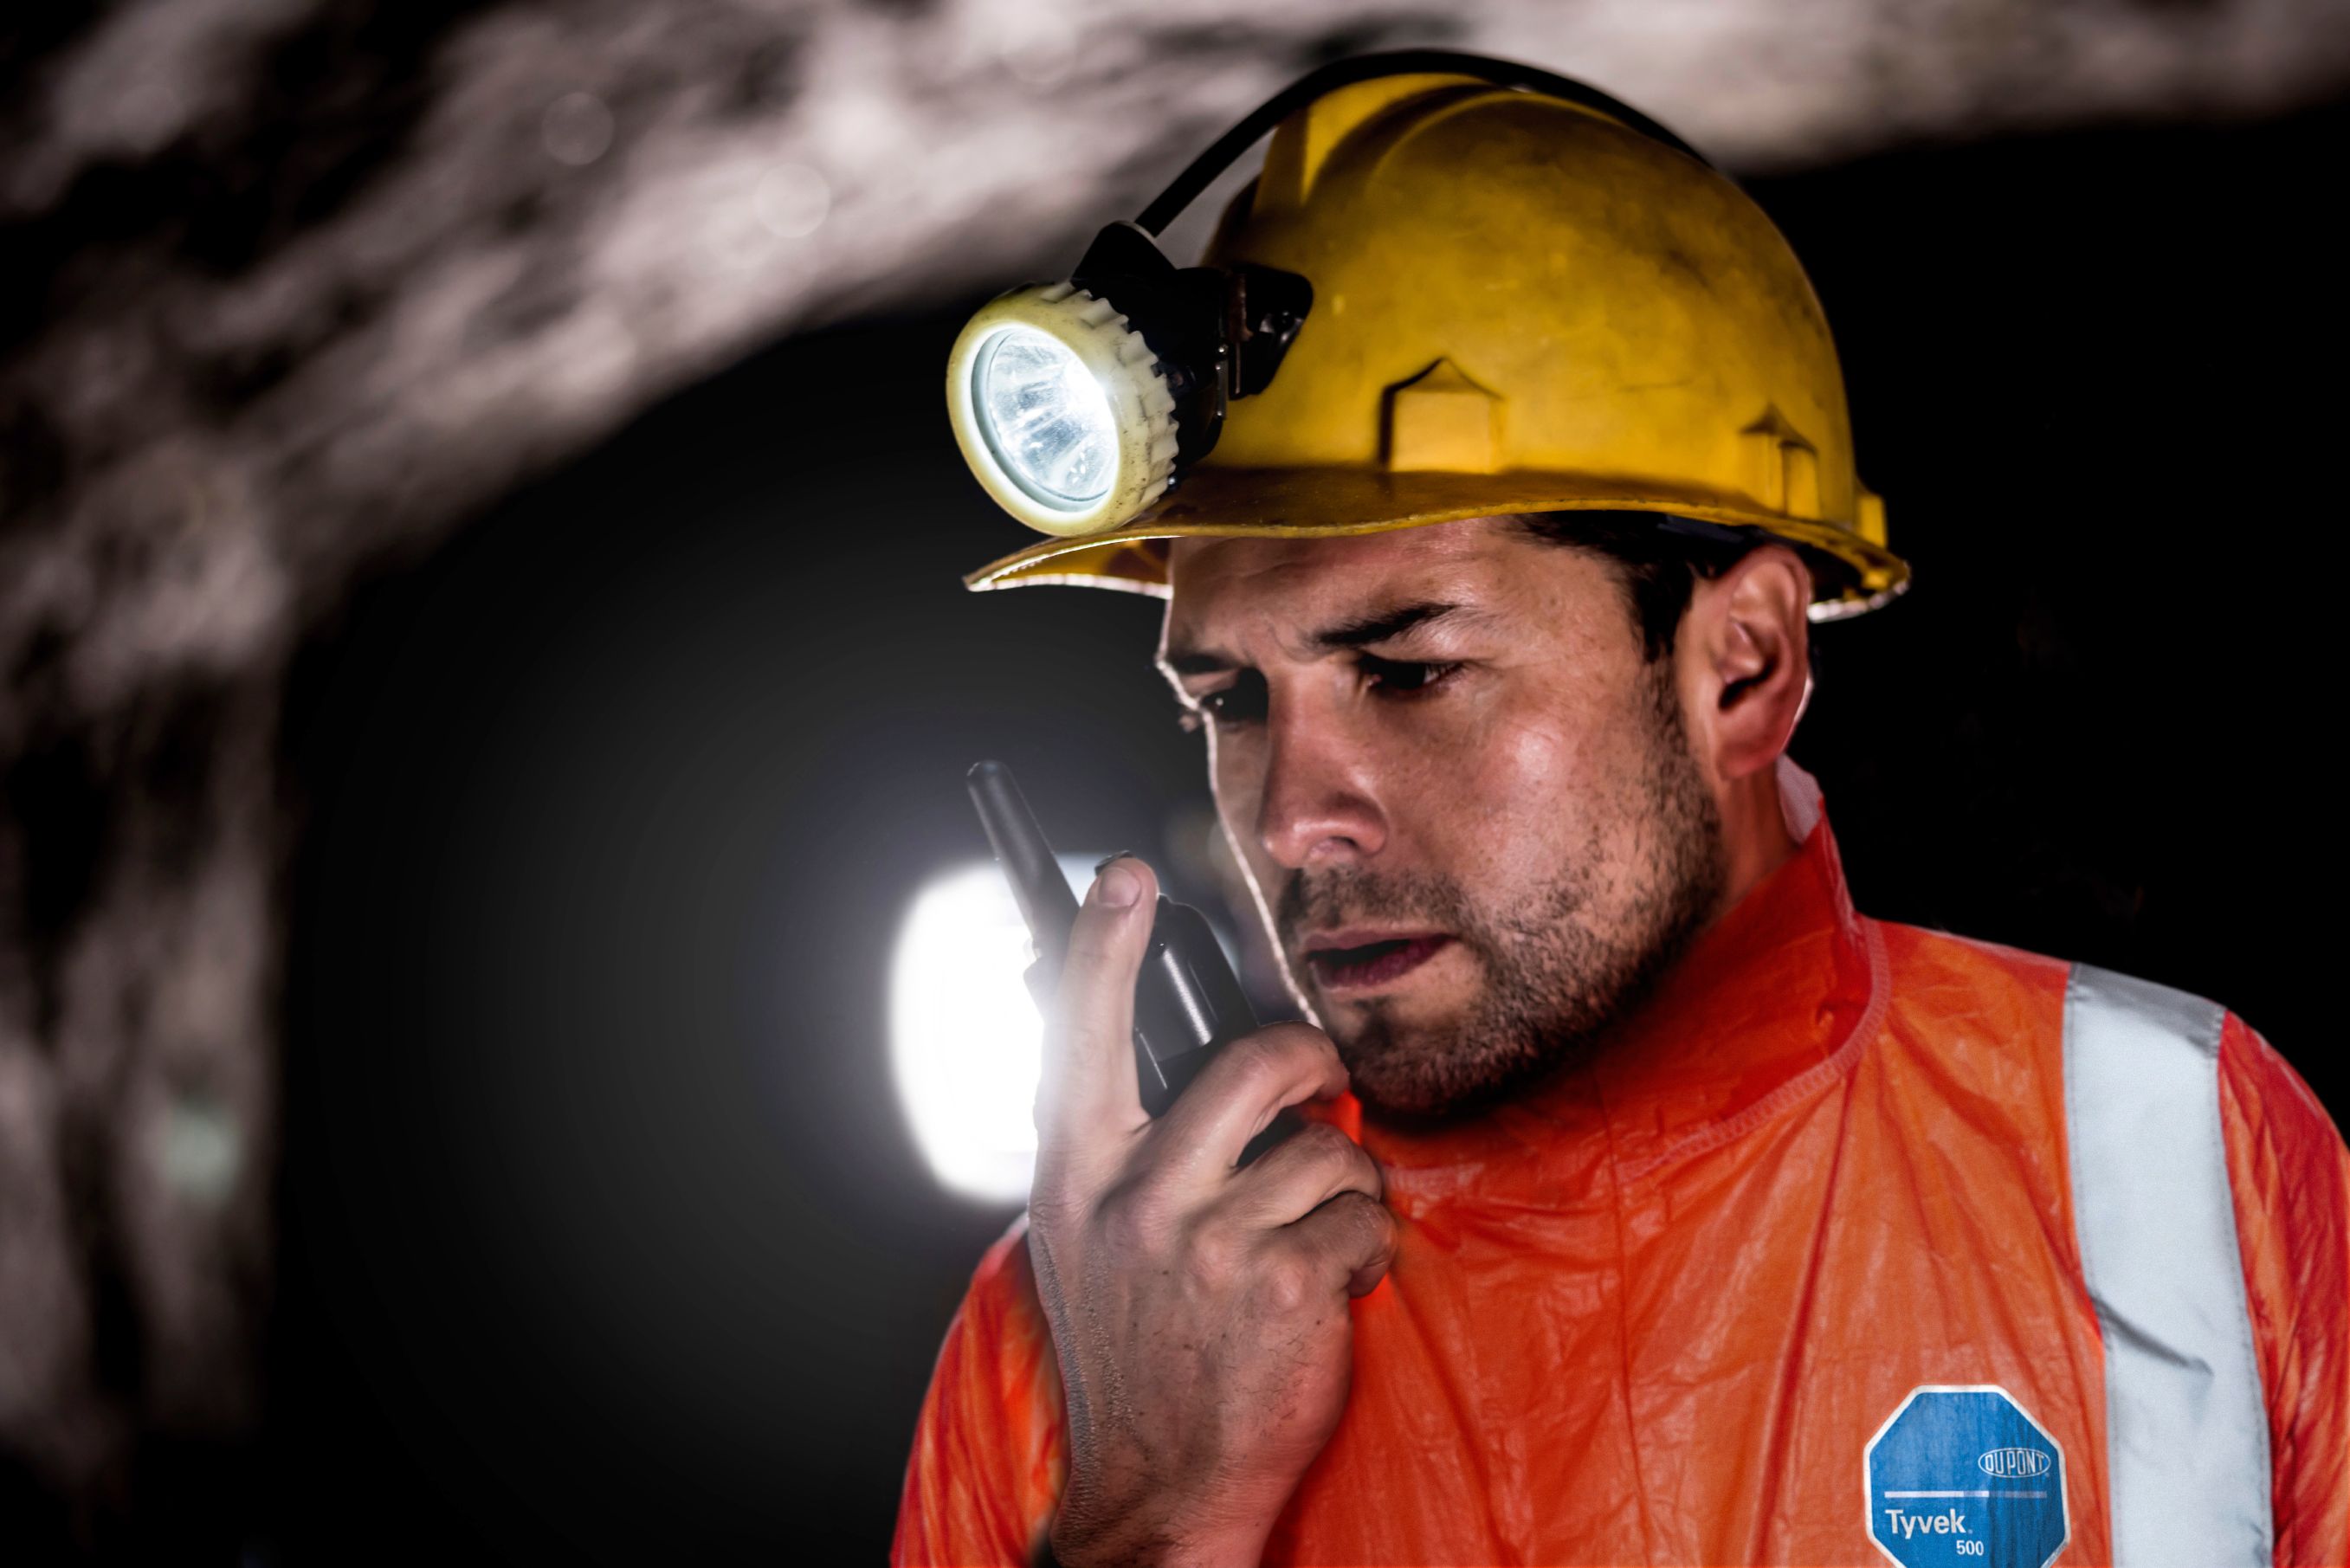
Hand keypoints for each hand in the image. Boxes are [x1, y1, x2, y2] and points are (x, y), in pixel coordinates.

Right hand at [1027, 856, 1397, 1567]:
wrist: (1160, 1486)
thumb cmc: (1133, 1353)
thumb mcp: (1085, 1240)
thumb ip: (1123, 1152)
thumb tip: (1177, 1068)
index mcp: (1075, 1176)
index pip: (1082, 1034)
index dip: (1105, 945)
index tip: (1122, 874)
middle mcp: (1136, 1200)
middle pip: (1252, 1064)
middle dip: (1312, 1060)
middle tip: (1324, 1081)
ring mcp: (1211, 1244)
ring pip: (1326, 1149)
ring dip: (1341, 1189)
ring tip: (1308, 1241)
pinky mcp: (1285, 1288)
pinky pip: (1363, 1221)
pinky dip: (1363, 1252)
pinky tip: (1325, 1290)